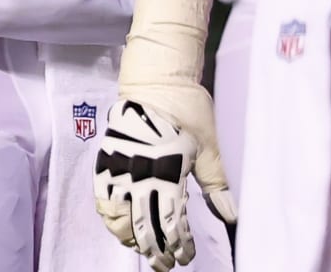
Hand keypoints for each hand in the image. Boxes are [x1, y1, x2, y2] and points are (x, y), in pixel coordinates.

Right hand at [94, 94, 232, 270]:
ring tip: (140, 245)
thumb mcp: (208, 145)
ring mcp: (120, 164)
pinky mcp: (108, 156)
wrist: (156, 77)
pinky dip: (109, 214)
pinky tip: (119, 221)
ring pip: (115, 215)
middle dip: (154, 250)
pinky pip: (101, 194)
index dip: (179, 245)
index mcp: (167, 171)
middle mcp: (140, 172)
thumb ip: (216, 183)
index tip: (185, 258)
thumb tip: (229, 215)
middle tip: (165, 263)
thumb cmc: (186, 107)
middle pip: (141, 226)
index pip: (171, 222)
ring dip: (127, 235)